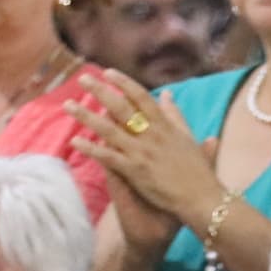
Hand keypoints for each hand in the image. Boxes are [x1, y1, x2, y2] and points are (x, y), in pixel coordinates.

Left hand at [67, 68, 221, 227]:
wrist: (201, 199)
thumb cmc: (199, 173)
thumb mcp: (189, 138)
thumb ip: (176, 116)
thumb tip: (168, 95)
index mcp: (165, 126)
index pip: (141, 97)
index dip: (124, 83)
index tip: (108, 72)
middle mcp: (151, 135)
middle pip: (121, 107)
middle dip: (100, 91)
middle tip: (83, 78)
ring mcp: (141, 153)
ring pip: (108, 129)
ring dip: (87, 116)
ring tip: (68, 105)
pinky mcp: (134, 171)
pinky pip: (108, 157)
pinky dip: (91, 148)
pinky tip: (75, 140)